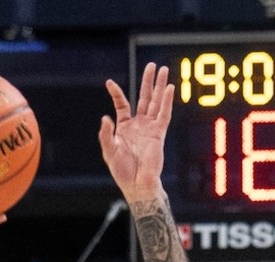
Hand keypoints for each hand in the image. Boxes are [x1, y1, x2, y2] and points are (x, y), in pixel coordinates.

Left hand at [98, 62, 173, 200]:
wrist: (137, 183)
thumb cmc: (122, 171)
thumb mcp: (109, 151)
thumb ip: (106, 134)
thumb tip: (105, 117)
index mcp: (125, 127)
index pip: (122, 105)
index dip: (116, 93)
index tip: (109, 83)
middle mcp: (139, 125)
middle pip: (144, 98)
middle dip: (148, 82)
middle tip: (152, 66)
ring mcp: (150, 128)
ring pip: (155, 102)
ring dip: (159, 86)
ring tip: (163, 70)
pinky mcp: (159, 133)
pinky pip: (164, 114)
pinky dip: (166, 101)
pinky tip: (169, 88)